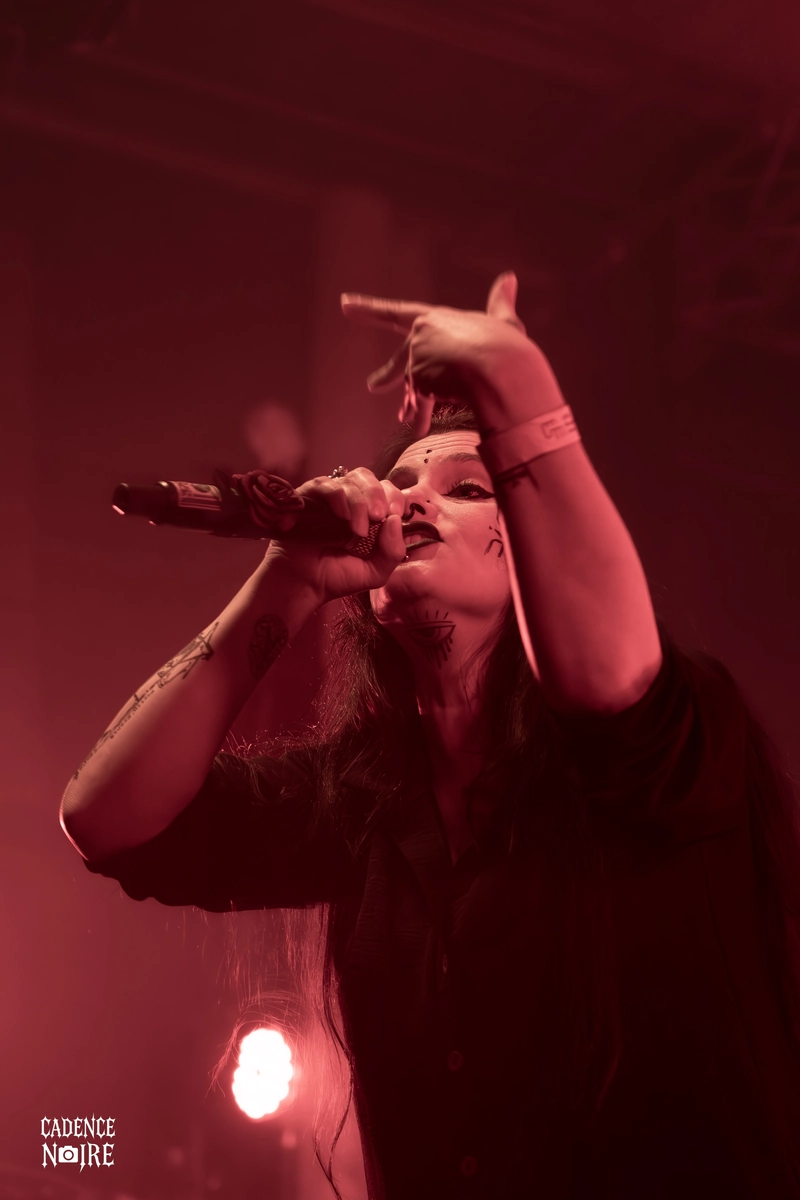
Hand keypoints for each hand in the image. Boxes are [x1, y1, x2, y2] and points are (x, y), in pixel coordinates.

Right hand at [263, 468, 406, 604]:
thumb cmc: (338, 577)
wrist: (305, 586)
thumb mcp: (375, 572)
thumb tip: (395, 519)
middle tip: (378, 516)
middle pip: (367, 477)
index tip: (394, 515)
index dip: (394, 498)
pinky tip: (342, 516)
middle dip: (377, 494)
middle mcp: (349, 500)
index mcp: (368, 513)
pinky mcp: (308, 498)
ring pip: (349, 480)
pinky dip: (337, 496)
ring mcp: (328, 498)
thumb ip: (393, 551)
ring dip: (359, 502)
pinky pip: (324, 484)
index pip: (386, 490)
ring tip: (358, 530)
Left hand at [341, 271, 563, 436]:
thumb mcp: (505, 323)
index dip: (370, 309)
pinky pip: (418, 408)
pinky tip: (418, 430)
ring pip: (415, 388)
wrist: (507, 370)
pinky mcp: (418, 380)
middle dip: (387, 375)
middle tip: (372, 386)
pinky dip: (420, 420)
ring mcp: (418, 357)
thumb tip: (509, 277)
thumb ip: (500, 304)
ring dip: (414, 406)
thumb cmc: (510, 348)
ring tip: (409, 420)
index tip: (344, 304)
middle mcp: (422, 333)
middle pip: (402, 360)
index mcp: (439, 317)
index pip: (399, 312)